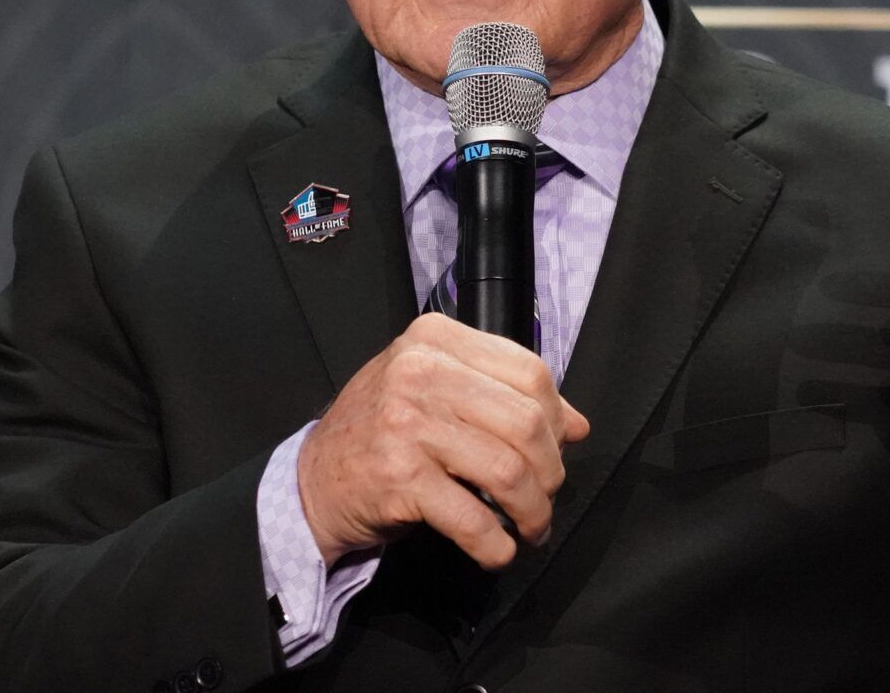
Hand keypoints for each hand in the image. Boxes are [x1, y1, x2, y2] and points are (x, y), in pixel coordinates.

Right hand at [296, 312, 590, 569]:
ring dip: (531, 512)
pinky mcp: (399, 477)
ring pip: (509, 471)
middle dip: (550, 472)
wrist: (312, 479)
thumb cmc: (381, 433)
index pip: (529, 371)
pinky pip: (472, 518)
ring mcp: (407, 423)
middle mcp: (420, 372)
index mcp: (435, 340)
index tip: (557, 448)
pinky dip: (496, 545)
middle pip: (527, 423)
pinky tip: (496, 551)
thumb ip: (501, 395)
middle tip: (544, 497)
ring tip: (529, 527)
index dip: (556, 417)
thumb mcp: (436, 391)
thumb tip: (577, 424)